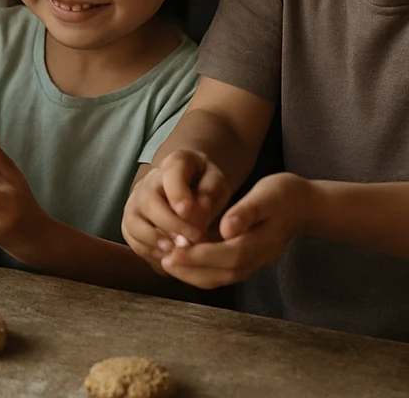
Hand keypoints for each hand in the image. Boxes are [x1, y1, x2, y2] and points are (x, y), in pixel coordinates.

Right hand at [121, 149, 230, 269]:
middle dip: (171, 224)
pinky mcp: (130, 223)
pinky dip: (149, 252)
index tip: (187, 212)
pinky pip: (133, 239)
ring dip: (156, 241)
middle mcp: (148, 182)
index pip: (170, 175)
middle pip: (149, 202)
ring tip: (178, 252)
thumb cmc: (203, 186)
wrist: (186, 189)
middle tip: (193, 239)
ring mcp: (135, 203)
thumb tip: (201, 206)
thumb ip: (211, 191)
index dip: (177, 194)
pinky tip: (169, 258)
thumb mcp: (216, 182)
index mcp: (174, 164)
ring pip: (135, 223)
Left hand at [159, 172, 311, 288]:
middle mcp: (260, 258)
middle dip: (193, 270)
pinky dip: (204, 270)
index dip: (201, 256)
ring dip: (196, 274)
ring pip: (224, 277)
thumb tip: (226, 229)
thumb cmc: (285, 194)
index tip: (174, 253)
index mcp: (264, 241)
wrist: (307, 205)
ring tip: (169, 262)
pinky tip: (185, 259)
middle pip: (225, 273)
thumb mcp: (267, 194)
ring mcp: (257, 262)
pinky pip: (226, 272)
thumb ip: (246, 212)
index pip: (229, 255)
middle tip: (164, 261)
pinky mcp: (251, 259)